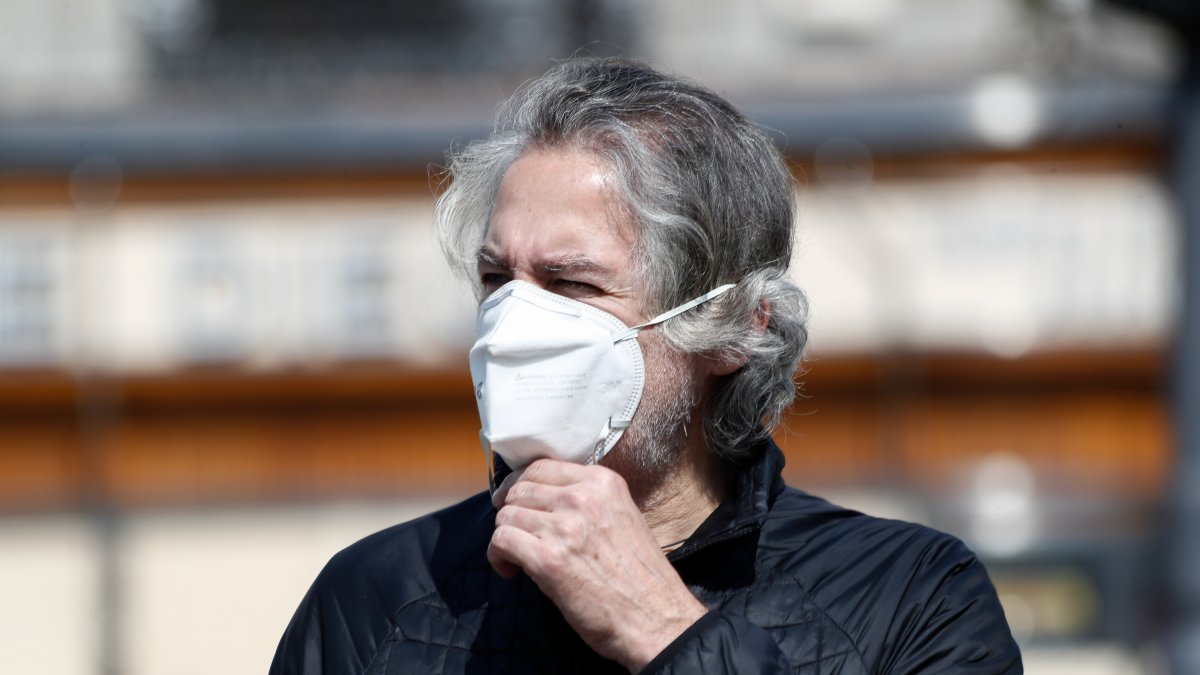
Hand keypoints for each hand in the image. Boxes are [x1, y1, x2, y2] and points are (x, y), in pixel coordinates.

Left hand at [488, 459, 707, 672]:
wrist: (656, 618)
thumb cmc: (641, 578)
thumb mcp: (623, 517)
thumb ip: (589, 502)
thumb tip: (546, 500)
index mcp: (603, 482)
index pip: (541, 467)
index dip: (522, 486)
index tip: (518, 503)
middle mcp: (582, 498)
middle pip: (520, 489)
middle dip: (510, 511)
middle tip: (514, 533)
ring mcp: (564, 526)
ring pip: (507, 515)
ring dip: (506, 536)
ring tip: (517, 557)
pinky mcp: (548, 559)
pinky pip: (502, 541)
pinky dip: (498, 556)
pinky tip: (511, 571)